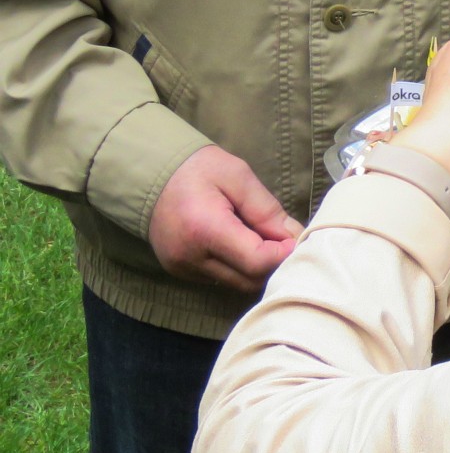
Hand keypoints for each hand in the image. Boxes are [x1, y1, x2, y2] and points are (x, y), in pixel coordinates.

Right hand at [149, 145, 304, 293]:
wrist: (150, 173)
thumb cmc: (198, 169)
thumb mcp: (238, 176)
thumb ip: (267, 210)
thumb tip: (295, 236)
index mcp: (205, 230)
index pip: (256, 262)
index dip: (283, 254)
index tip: (294, 238)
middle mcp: (190, 257)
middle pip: (249, 279)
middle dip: (274, 262)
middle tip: (282, 238)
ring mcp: (182, 268)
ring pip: (236, 283)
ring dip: (257, 267)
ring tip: (261, 238)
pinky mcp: (179, 271)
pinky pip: (220, 278)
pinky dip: (238, 267)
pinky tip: (240, 243)